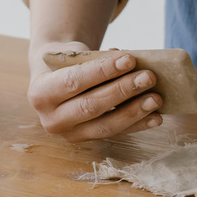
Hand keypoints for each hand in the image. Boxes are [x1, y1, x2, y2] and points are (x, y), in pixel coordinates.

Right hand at [27, 43, 162, 141]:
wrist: (53, 79)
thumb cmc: (66, 63)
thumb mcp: (72, 55)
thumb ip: (95, 59)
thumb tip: (129, 61)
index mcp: (40, 92)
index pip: (74, 81)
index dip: (103, 71)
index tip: (129, 59)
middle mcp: (51, 119)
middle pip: (91, 106)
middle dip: (122, 91)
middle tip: (148, 77)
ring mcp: (69, 134)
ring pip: (105, 126)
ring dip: (134, 112)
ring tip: (156, 98)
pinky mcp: (87, 141)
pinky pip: (115, 134)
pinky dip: (137, 125)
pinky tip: (156, 117)